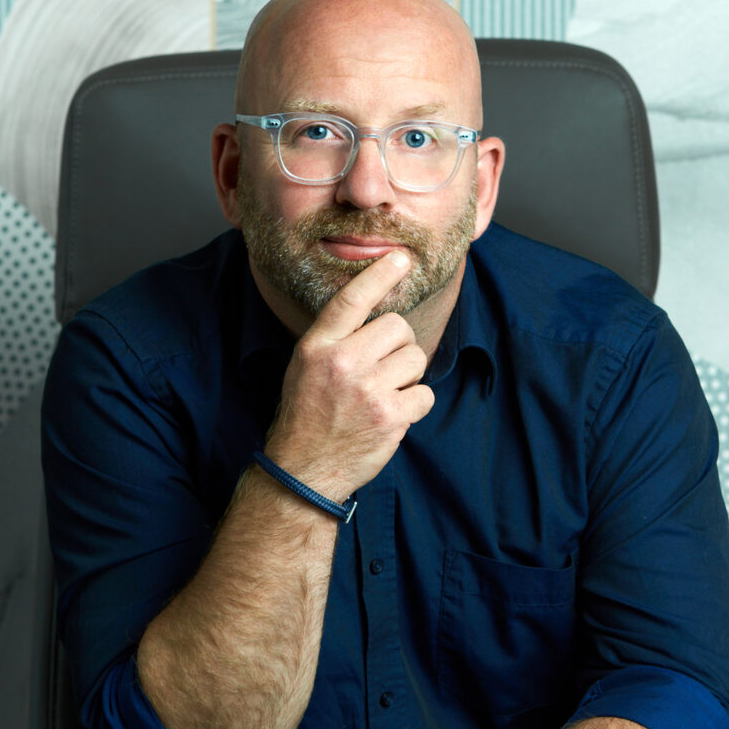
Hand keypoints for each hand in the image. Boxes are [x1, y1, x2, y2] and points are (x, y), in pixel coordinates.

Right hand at [266, 251, 433, 498]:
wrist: (303, 470)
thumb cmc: (308, 414)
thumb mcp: (306, 366)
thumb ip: (337, 338)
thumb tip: (378, 312)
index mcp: (318, 346)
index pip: (352, 298)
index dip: (379, 274)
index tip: (400, 259)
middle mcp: (342, 362)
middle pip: (399, 327)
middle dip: (399, 346)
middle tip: (382, 369)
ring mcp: (368, 390)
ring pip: (416, 359)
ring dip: (408, 376)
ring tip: (383, 394)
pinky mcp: (390, 417)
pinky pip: (425, 393)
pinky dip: (415, 405)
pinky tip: (392, 415)